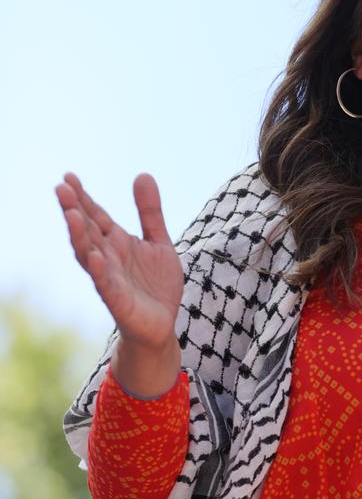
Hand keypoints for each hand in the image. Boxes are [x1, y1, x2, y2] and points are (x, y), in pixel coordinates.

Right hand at [56, 173, 183, 393]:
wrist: (162, 324)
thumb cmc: (155, 284)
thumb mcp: (158, 241)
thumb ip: (150, 212)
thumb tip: (143, 174)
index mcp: (116, 242)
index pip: (95, 216)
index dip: (83, 197)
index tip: (68, 176)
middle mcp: (108, 257)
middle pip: (87, 231)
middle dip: (74, 210)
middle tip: (62, 189)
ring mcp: (110, 278)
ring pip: (89, 255)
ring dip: (80, 237)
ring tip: (72, 215)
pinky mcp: (118, 301)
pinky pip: (106, 285)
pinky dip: (100, 271)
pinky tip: (96, 256)